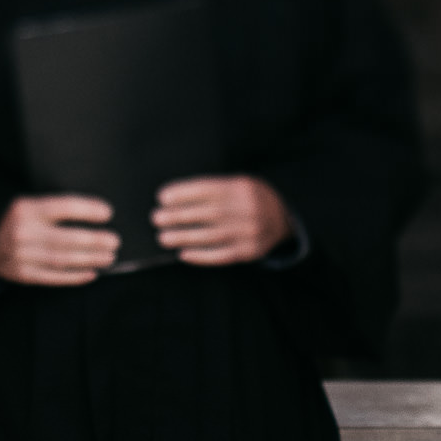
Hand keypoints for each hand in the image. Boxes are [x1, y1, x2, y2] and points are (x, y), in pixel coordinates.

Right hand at [0, 196, 120, 285]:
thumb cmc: (14, 219)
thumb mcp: (28, 203)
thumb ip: (55, 208)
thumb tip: (95, 212)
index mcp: (26, 208)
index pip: (63, 207)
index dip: (88, 210)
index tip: (108, 213)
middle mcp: (23, 232)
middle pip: (67, 238)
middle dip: (95, 240)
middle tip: (115, 241)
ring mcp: (22, 256)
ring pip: (63, 259)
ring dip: (90, 259)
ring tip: (109, 257)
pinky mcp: (23, 274)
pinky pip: (54, 277)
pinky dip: (75, 277)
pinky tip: (92, 273)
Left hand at [152, 175, 293, 265]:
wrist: (284, 219)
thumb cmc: (251, 200)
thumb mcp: (239, 184)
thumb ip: (215, 189)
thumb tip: (175, 198)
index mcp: (241, 187)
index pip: (207, 189)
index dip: (182, 193)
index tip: (162, 197)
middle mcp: (246, 209)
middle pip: (206, 213)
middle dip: (178, 216)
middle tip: (156, 218)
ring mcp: (248, 232)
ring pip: (210, 236)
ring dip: (183, 237)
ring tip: (163, 237)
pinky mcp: (249, 251)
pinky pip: (221, 255)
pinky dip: (200, 256)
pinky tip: (183, 254)